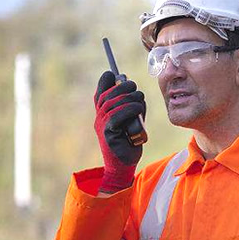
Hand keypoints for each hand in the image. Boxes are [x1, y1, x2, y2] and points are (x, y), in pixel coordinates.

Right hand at [94, 71, 145, 192]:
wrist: (124, 165)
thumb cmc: (130, 141)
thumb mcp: (132, 120)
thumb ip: (132, 106)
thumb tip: (134, 88)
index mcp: (103, 113)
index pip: (100, 93)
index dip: (105, 81)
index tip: (113, 74)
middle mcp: (99, 117)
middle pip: (107, 95)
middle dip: (122, 87)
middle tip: (134, 87)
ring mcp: (101, 125)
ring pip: (112, 104)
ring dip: (128, 98)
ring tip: (139, 100)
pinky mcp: (107, 134)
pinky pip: (116, 116)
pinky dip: (128, 109)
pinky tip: (137, 109)